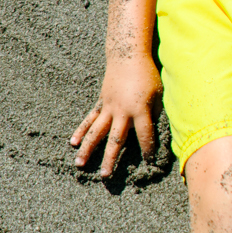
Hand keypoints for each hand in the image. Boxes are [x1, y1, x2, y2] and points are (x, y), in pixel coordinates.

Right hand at [70, 56, 162, 178]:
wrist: (128, 56)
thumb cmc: (147, 75)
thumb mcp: (158, 93)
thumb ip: (155, 113)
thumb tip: (152, 130)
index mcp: (140, 110)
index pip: (144, 135)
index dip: (147, 149)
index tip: (148, 163)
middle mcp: (122, 111)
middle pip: (115, 140)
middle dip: (111, 159)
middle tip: (105, 177)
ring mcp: (108, 107)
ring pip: (96, 132)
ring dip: (87, 149)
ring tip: (79, 164)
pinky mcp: (101, 102)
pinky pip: (90, 119)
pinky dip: (81, 130)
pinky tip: (72, 142)